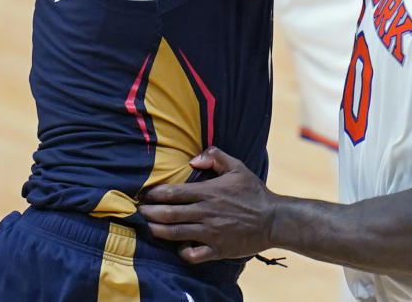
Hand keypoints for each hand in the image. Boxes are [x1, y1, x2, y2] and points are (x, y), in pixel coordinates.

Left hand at [139, 147, 275, 262]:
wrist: (272, 220)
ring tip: (148, 228)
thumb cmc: (253, 192)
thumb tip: (193, 158)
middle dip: (151, 213)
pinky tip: (177, 248)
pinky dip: (182, 252)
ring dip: (159, 231)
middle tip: (139, 211)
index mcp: (210, 192)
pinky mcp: (217, 249)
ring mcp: (211, 233)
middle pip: (171, 214)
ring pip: (177, 233)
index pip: (176, 192)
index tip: (145, 194)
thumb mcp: (237, 166)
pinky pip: (193, 254)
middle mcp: (207, 212)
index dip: (157, 194)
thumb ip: (215, 156)